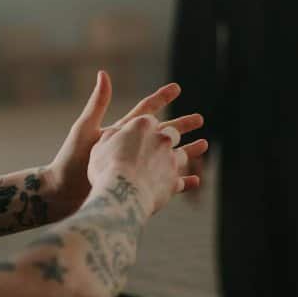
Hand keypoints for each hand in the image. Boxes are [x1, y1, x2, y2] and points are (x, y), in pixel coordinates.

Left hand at [46, 72, 206, 216]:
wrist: (60, 192)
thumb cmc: (70, 160)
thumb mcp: (85, 129)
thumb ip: (98, 103)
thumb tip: (103, 73)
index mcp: (120, 132)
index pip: (144, 111)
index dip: (160, 99)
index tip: (177, 88)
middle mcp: (130, 148)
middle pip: (162, 134)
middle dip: (182, 126)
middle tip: (201, 118)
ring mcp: (133, 168)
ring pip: (166, 158)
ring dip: (185, 152)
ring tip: (205, 146)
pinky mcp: (134, 187)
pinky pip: (163, 183)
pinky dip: (179, 182)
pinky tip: (193, 180)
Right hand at [88, 111, 208, 216]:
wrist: (121, 193)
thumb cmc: (105, 166)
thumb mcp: (94, 137)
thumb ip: (107, 124)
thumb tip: (111, 106)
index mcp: (141, 125)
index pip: (150, 116)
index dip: (155, 112)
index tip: (167, 103)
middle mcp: (160, 139)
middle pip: (173, 130)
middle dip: (185, 124)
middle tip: (199, 119)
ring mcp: (170, 160)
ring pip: (183, 153)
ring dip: (193, 149)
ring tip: (203, 145)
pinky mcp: (173, 181)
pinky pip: (183, 181)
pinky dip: (189, 181)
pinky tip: (196, 180)